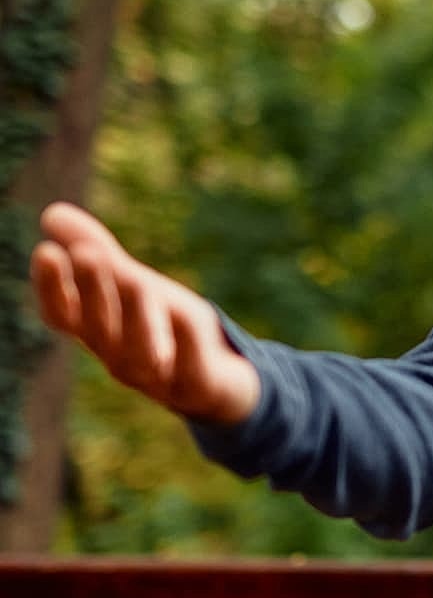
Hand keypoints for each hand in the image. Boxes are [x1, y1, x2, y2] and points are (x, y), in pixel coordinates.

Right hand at [30, 203, 260, 422]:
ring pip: (141, 352)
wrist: (220, 385)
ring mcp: (159, 377)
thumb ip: (97, 253)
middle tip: (87, 254)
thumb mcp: (132, 287)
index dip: (51, 288)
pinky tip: (187, 317)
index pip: (63, 315)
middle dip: (94, 292)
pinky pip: (191, 369)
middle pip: (100, 328)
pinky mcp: (200, 386)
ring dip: (136, 317)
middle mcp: (119, 358)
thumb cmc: (165, 331)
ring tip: (136, 280)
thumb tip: (51, 211)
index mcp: (99, 333)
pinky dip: (187, 344)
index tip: (46, 251)